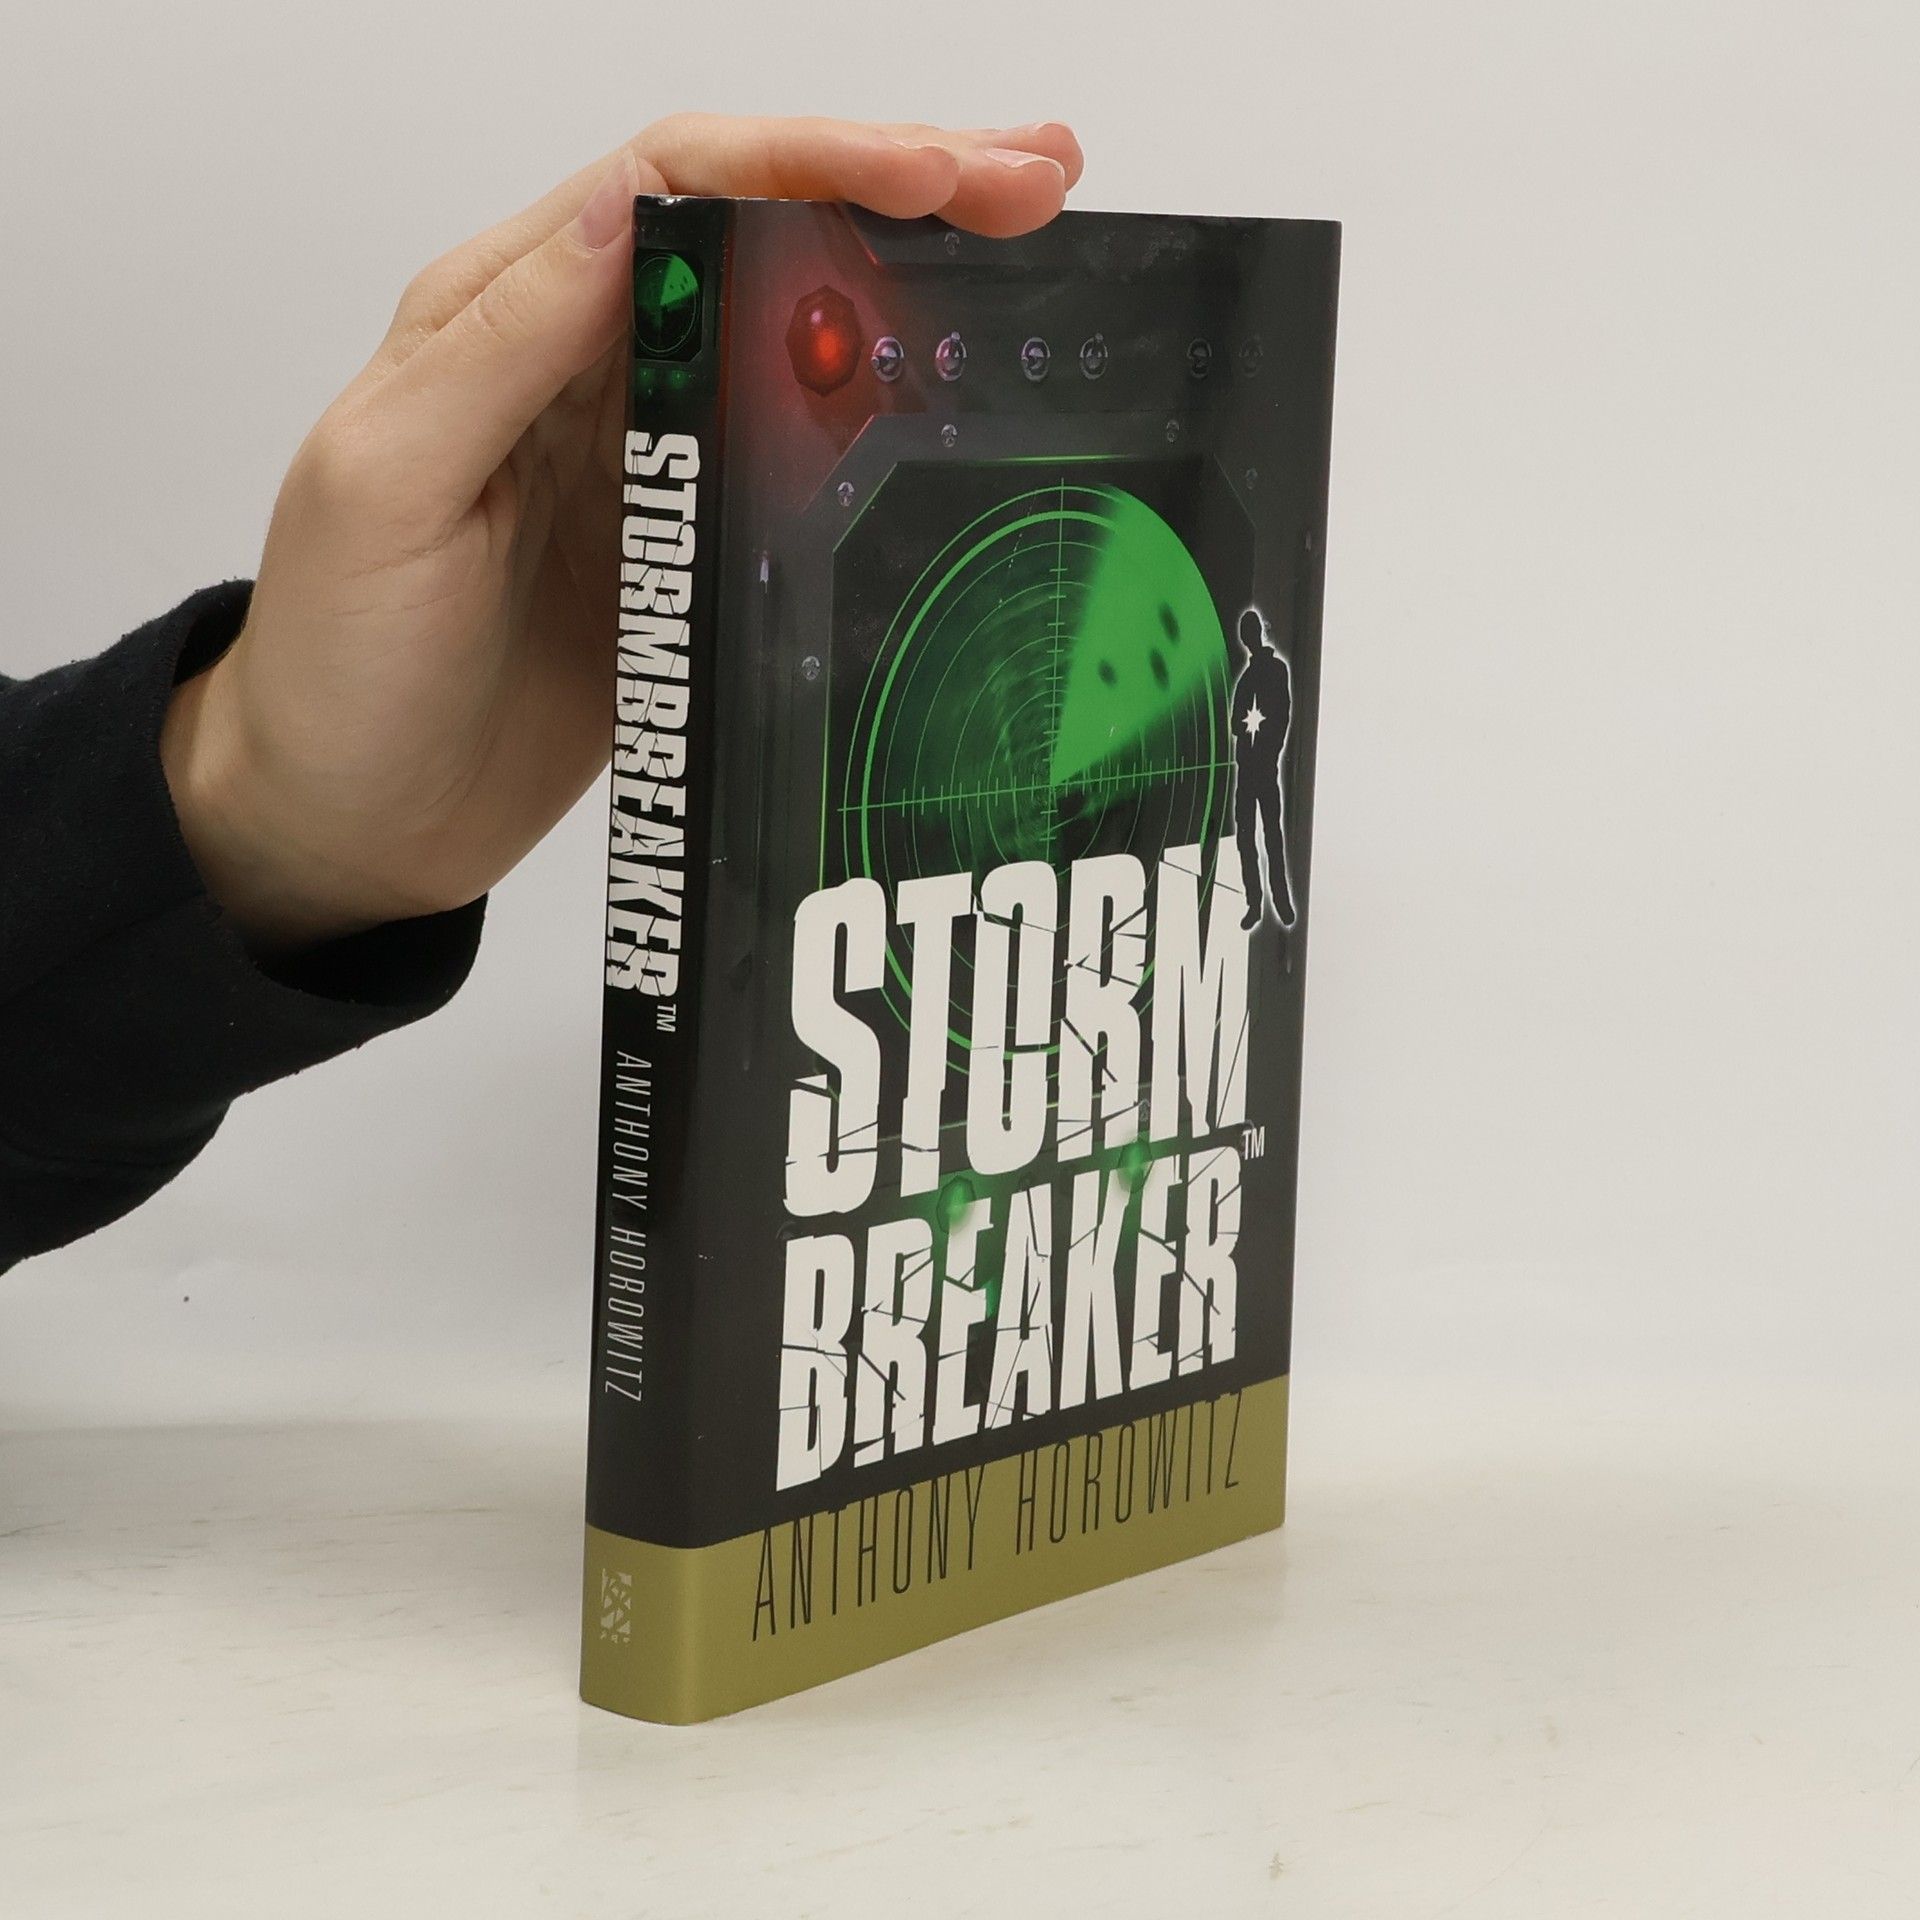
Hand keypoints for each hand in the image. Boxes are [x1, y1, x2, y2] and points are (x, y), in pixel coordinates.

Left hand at [160, 114, 1082, 950]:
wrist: (354, 821)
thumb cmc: (341, 664)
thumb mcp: (388, 489)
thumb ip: (500, 347)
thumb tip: (619, 216)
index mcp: (511, 317)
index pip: (678, 187)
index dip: (814, 160)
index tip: (935, 174)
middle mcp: (592, 365)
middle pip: (763, 233)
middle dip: (903, 188)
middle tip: (1036, 178)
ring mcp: (654, 455)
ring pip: (802, 329)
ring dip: (917, 279)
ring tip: (1034, 244)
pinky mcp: (692, 544)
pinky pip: (807, 454)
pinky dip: (893, 410)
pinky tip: (962, 391)